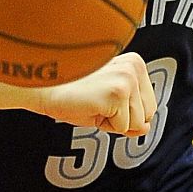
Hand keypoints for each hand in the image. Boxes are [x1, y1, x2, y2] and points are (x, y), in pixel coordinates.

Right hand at [34, 52, 155, 135]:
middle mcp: (134, 67)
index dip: (124, 113)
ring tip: (93, 103)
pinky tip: (90, 105)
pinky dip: (105, 125)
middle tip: (97, 103)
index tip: (102, 99)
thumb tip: (147, 128)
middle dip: (122, 118)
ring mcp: (127, 78)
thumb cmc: (70, 93)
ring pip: (137, 124)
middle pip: (148, 116)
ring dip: (112, 122)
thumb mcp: (108, 104)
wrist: (43, 89)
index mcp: (134, 63)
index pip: (149, 106)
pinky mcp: (118, 92)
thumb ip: (131, 114)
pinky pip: (123, 128)